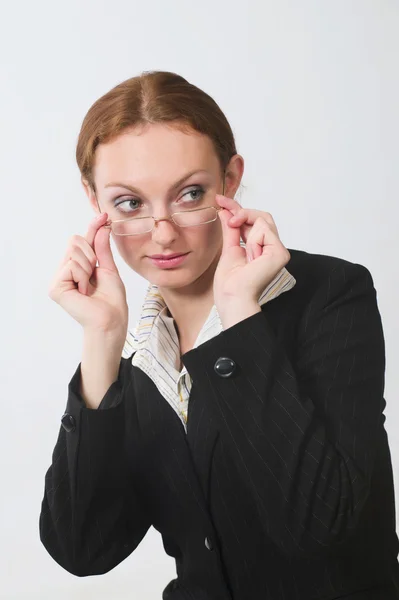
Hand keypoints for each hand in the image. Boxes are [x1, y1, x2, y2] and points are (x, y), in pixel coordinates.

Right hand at [48, 213, 128, 333]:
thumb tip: (102, 227)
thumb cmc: (112, 301)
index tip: (104, 215)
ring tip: (90, 286)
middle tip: (95, 274)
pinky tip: (84, 291)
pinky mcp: (55, 287)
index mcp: (78, 267)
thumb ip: (102, 249)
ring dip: (89, 267)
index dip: (93, 227)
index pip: (83, 241)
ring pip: (74, 252)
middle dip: (91, 254)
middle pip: (75, 241)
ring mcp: (59, 279)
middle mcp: (65, 271)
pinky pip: (71, 265)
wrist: (111, 320)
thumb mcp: (109, 269)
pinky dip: (83, 276)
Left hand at [213, 195, 290, 306]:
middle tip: (227, 216)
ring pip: (262, 220)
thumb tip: (226, 211)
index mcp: (261, 248)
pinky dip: (253, 241)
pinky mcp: (280, 252)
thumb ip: (231, 229)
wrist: (232, 297)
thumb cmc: (230, 283)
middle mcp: (272, 248)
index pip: (253, 221)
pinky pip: (264, 230)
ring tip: (246, 255)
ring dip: (247, 234)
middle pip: (262, 216)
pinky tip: (252, 257)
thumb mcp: (228, 248)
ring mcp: (279, 250)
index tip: (220, 201)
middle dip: (241, 212)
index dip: (237, 208)